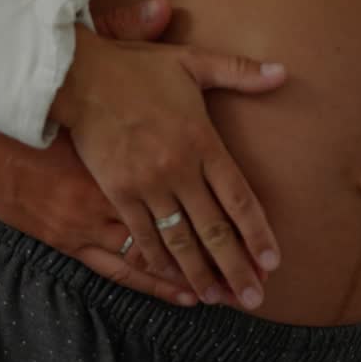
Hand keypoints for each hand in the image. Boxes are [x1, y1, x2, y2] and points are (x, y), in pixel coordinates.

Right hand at [51, 22, 285, 309]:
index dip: (258, 233)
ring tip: (219, 299)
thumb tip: (283, 72)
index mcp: (202, 141)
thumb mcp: (191, 62)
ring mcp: (146, 185)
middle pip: (215, 229)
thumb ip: (240, 72)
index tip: (273, 262)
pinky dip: (161, 262)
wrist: (77, 76)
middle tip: (254, 298)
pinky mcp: (116, 193)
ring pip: (180, 240)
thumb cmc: (135, 68)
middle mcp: (178, 169)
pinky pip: (142, 236)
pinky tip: (175, 280)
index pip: (240, 198)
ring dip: (201, 274)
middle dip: (236, 267)